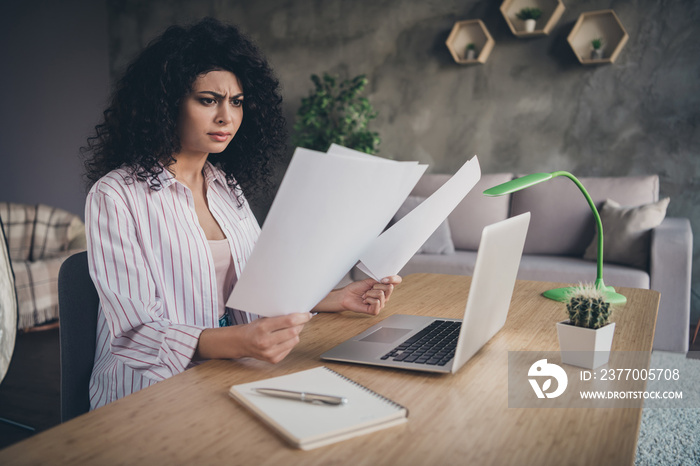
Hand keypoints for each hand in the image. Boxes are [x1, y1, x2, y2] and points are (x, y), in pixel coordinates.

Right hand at [196, 312, 311, 363]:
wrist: (242, 343)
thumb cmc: (254, 329)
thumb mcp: (263, 319)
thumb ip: (279, 317)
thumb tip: (300, 314)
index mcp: (263, 327)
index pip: (289, 321)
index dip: (301, 317)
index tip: (307, 315)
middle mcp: (265, 341)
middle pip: (293, 332)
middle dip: (301, 324)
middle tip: (302, 320)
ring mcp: (269, 352)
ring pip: (294, 340)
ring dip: (296, 333)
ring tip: (290, 329)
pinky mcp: (273, 360)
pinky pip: (290, 348)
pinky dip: (290, 342)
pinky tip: (284, 339)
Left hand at [315, 275, 401, 315]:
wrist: (346, 295)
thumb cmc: (356, 289)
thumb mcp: (369, 281)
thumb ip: (379, 280)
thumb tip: (388, 281)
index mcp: (384, 287)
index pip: (397, 281)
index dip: (393, 278)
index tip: (384, 278)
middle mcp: (384, 296)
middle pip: (389, 288)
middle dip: (376, 285)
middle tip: (369, 288)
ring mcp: (380, 304)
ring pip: (381, 294)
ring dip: (370, 293)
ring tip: (365, 295)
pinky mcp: (375, 310)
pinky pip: (376, 302)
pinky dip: (368, 299)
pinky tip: (365, 301)